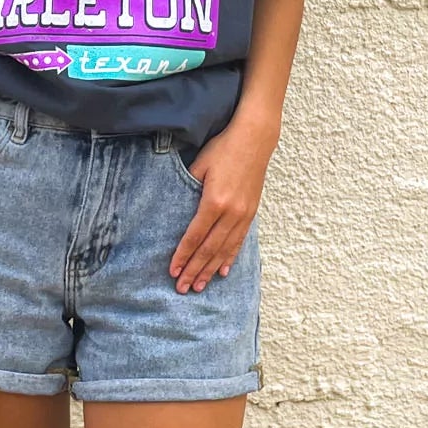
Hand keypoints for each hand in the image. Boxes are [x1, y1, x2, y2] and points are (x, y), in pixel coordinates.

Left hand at [170, 111, 277, 293]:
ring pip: (225, 249)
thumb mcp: (199, 165)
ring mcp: (243, 214)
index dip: (183, 256)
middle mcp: (231, 212)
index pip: (194, 236)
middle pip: (209, 249)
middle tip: (182, 289)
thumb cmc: (224, 148)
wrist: (255, 139)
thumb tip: (176, 207)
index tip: (173, 271)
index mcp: (214, 201)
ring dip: (210, 269)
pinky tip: (223, 271)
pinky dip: (230, 257)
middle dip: (194, 270)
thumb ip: (187, 188)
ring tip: (199, 286)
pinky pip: (239, 241)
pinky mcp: (251, 213)